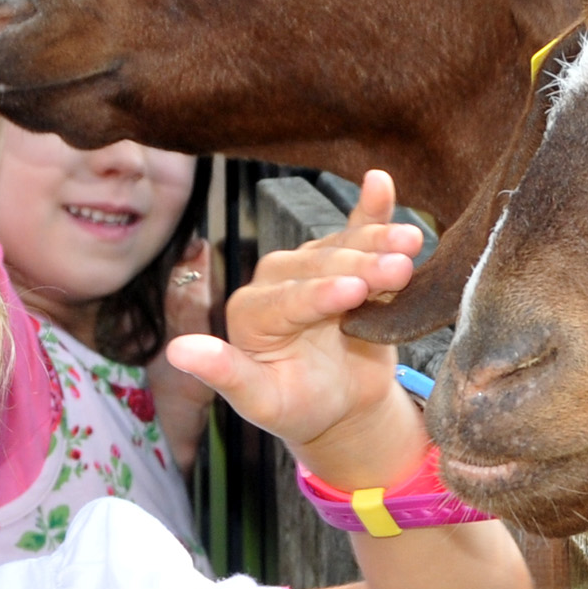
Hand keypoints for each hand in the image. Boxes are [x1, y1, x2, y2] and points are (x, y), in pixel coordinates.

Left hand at [164, 171, 427, 488]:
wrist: (341, 406)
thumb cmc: (297, 406)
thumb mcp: (260, 401)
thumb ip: (223, 374)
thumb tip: (176, 352)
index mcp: (250, 311)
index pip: (288, 299)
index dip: (321, 295)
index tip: (353, 293)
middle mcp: (276, 279)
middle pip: (322, 268)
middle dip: (363, 268)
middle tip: (399, 270)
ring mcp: (310, 264)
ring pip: (345, 247)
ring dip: (379, 242)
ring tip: (411, 243)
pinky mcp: (342, 258)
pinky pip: (357, 228)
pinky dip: (372, 208)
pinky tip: (380, 182)